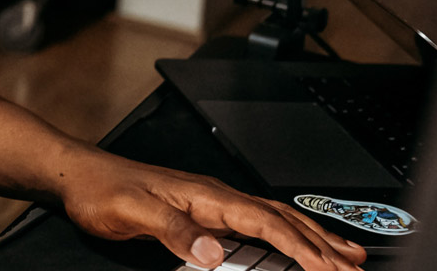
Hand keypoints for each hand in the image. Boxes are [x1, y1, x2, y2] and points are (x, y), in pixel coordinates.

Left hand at [55, 151, 366, 270]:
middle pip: (284, 221)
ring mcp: (214, 203)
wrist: (80, 175)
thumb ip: (176, 233)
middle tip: (356, 267)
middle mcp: (217, 197)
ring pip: (277, 220)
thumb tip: (213, 254)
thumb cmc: (104, 191)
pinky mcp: (205, 212)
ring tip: (348, 254)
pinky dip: (287, 234)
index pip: (268, 225)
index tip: (332, 269)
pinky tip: (294, 243)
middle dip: (323, 244)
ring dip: (314, 237)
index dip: (303, 248)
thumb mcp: (135, 213)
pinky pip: (259, 224)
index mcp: (209, 197)